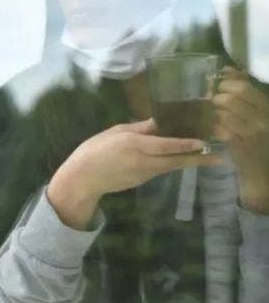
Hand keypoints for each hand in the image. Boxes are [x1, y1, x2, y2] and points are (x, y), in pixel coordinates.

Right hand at [48, 119, 223, 228]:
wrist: (82, 179)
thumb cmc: (94, 150)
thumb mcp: (115, 132)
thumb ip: (138, 129)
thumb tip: (159, 122)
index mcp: (135, 145)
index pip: (167, 145)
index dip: (187, 144)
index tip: (205, 143)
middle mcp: (144, 161)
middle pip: (176, 161)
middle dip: (198, 160)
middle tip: (219, 158)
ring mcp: (145, 173)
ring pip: (171, 166)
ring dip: (187, 160)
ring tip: (204, 155)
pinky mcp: (143, 180)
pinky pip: (161, 169)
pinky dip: (172, 163)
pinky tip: (178, 158)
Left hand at [213, 66, 268, 212]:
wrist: (265, 171)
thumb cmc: (260, 138)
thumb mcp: (258, 113)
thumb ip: (245, 91)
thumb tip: (228, 69)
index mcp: (268, 107)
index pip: (244, 86)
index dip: (226, 83)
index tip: (218, 84)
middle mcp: (263, 118)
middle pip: (230, 97)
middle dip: (216, 97)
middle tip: (211, 100)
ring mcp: (252, 133)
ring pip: (222, 113)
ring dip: (211, 112)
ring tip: (211, 114)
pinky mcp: (240, 146)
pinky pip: (220, 130)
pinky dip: (212, 127)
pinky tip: (212, 128)